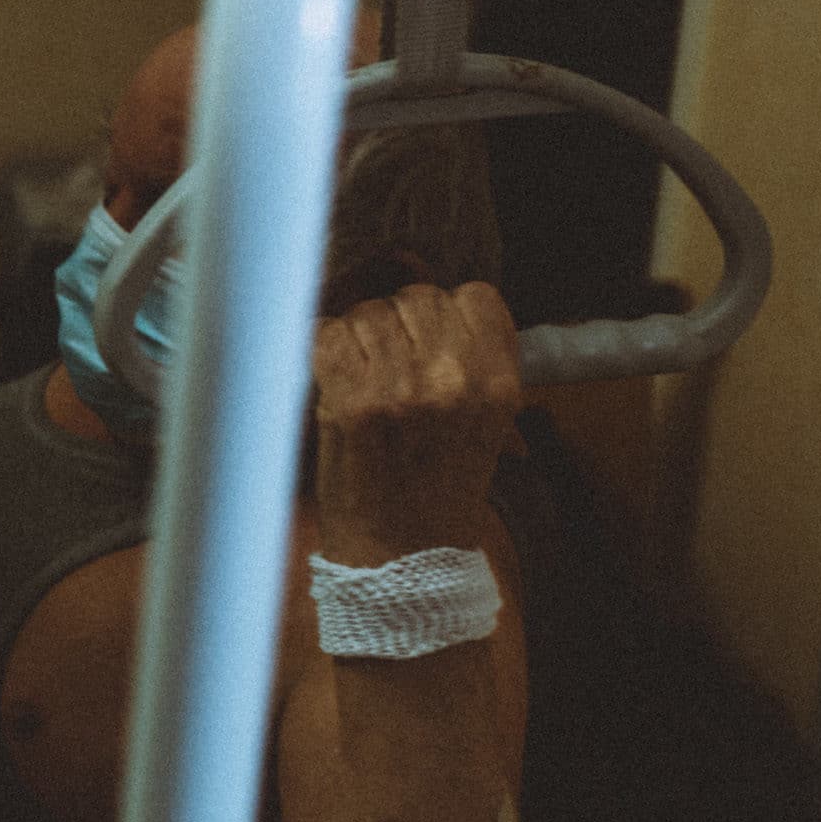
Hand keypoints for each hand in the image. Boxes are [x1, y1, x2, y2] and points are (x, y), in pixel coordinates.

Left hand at [310, 282, 521, 563]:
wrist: (403, 555)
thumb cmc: (437, 484)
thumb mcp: (482, 419)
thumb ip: (464, 351)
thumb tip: (410, 266)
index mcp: (498, 382)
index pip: (474, 296)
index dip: (445, 313)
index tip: (429, 343)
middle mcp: (455, 379)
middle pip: (416, 298)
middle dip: (396, 325)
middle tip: (388, 371)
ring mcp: (401, 389)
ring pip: (368, 312)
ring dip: (357, 340)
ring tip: (363, 385)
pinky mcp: (351, 401)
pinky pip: (328, 335)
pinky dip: (322, 352)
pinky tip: (334, 384)